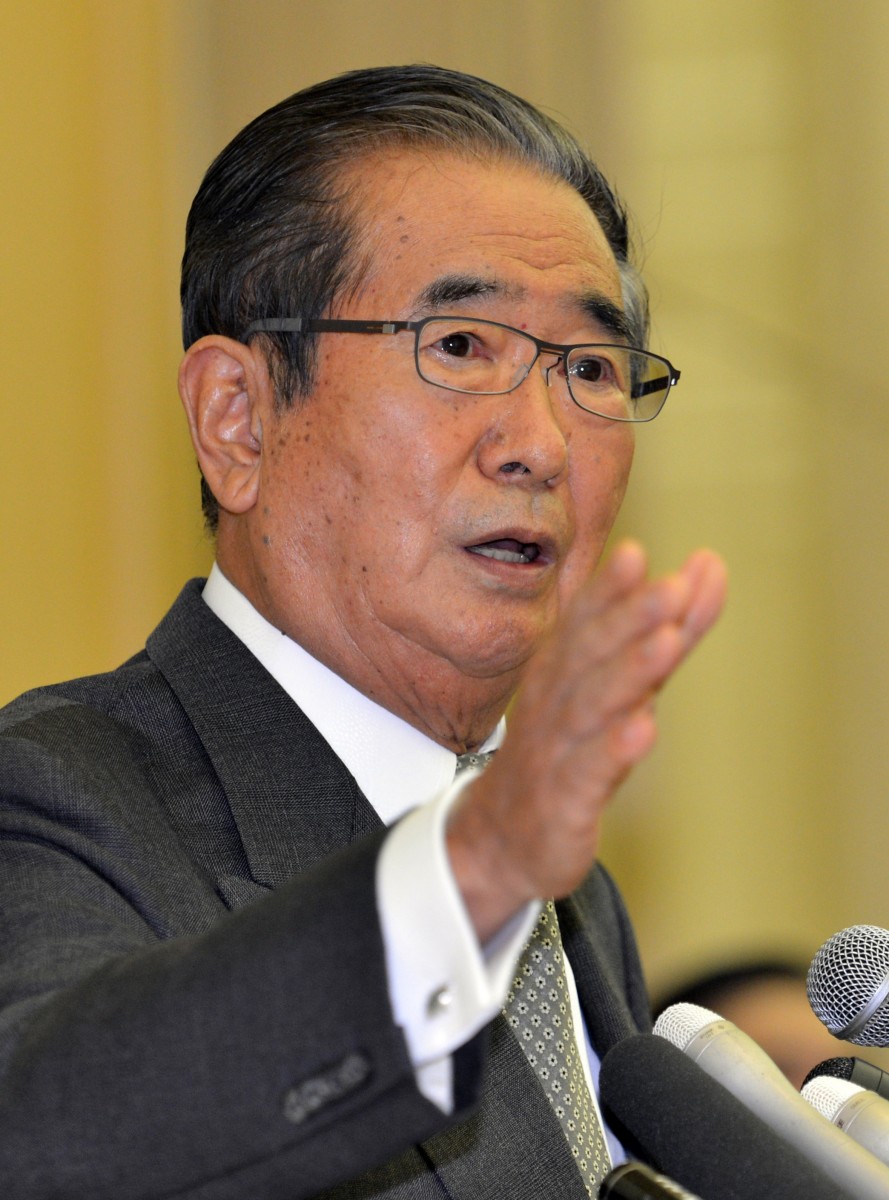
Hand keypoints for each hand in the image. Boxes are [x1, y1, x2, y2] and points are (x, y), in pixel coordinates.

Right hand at [446, 539, 726, 941]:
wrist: (504, 840)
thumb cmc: (571, 747)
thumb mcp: (626, 684)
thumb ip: (670, 626)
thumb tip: (710, 564)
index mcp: (562, 667)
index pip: (584, 620)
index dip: (609, 589)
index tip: (636, 554)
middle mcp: (553, 701)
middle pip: (588, 656)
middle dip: (627, 619)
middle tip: (669, 588)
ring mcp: (554, 751)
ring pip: (589, 708)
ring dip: (628, 674)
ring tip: (667, 645)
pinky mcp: (564, 802)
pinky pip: (587, 774)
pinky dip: (614, 750)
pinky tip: (644, 729)